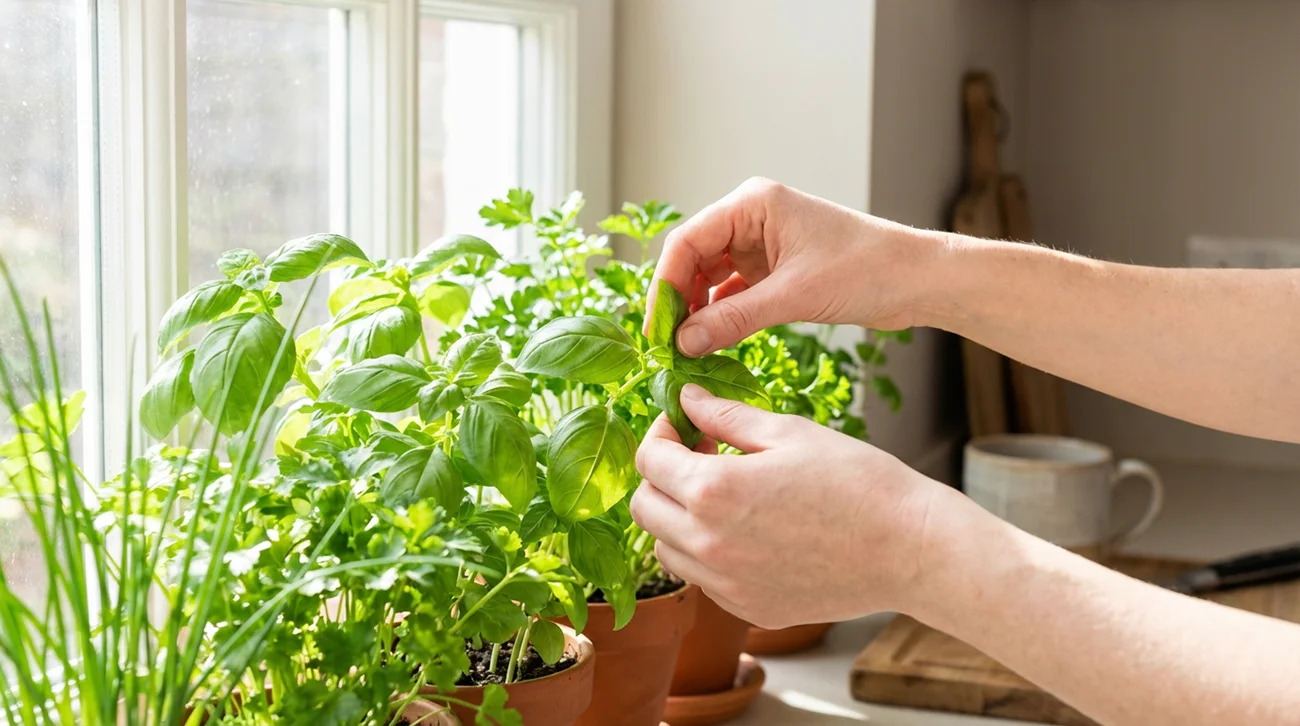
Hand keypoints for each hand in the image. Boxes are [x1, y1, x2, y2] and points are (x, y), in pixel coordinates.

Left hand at [629, 383, 963, 627]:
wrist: (909, 548)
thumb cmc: (857, 482)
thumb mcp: (788, 432)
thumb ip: (725, 415)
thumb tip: (685, 399)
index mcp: (714, 492)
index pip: (649, 460)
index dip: (661, 433)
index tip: (683, 424)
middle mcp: (708, 545)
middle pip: (644, 508)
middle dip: (660, 476)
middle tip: (699, 455)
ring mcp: (726, 585)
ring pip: (665, 549)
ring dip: (677, 517)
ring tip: (722, 494)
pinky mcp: (748, 609)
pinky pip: (702, 579)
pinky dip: (707, 553)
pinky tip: (746, 530)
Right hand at [647, 177, 935, 356]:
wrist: (917, 280)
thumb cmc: (867, 269)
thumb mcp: (794, 296)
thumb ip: (734, 319)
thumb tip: (684, 342)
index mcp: (753, 204)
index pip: (687, 240)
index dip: (666, 284)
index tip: (657, 327)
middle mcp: (752, 218)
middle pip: (694, 259)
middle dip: (679, 301)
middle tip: (667, 345)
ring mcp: (763, 244)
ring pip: (711, 279)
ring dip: (698, 312)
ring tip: (687, 350)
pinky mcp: (775, 270)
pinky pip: (733, 293)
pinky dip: (721, 317)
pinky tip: (711, 343)